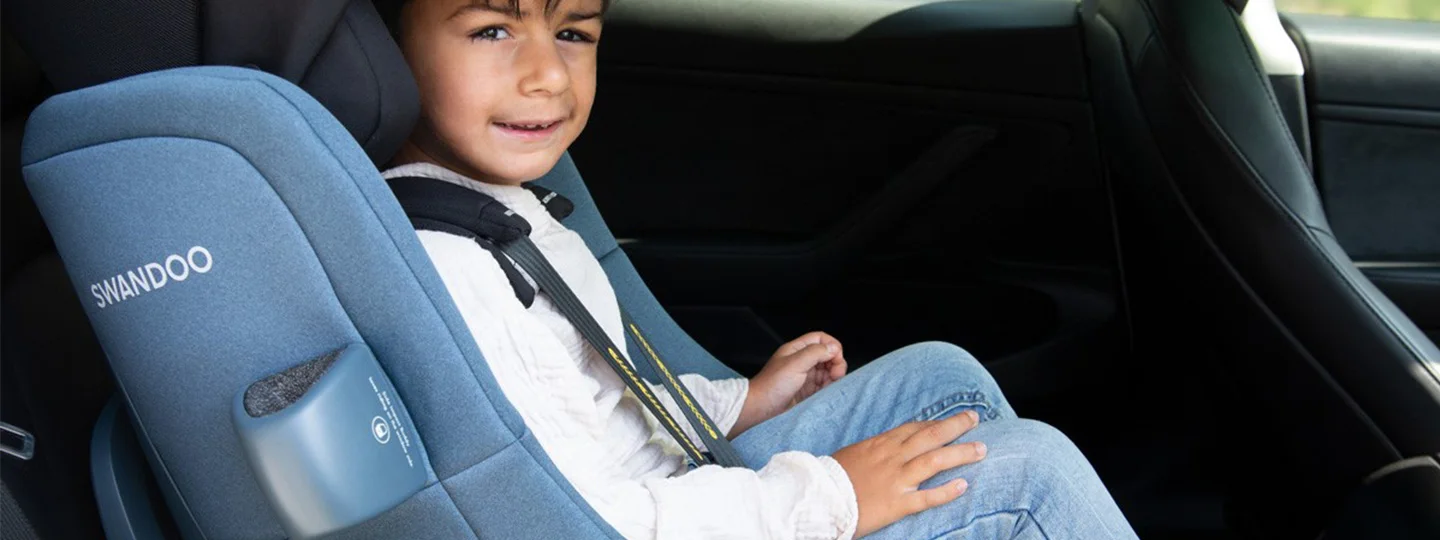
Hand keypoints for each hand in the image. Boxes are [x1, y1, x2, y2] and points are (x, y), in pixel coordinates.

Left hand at [731, 332, 846, 436]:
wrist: (761, 409)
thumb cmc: (772, 385)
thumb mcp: (795, 364)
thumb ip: (815, 353)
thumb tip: (834, 348)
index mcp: (797, 349)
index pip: (820, 339)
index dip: (832, 345)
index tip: (836, 357)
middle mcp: (802, 360)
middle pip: (827, 355)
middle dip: (836, 362)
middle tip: (836, 374)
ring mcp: (805, 376)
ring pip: (828, 370)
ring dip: (834, 376)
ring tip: (832, 384)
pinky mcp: (808, 390)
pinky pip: (824, 385)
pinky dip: (830, 386)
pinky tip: (829, 391)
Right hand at [832, 411, 986, 536]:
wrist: (818, 497)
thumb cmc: (830, 478)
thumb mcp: (851, 456)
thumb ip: (871, 452)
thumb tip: (883, 449)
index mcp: (879, 445)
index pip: (913, 428)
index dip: (934, 423)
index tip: (950, 420)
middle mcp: (892, 457)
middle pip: (930, 436)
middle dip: (955, 426)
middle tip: (974, 418)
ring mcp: (896, 479)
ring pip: (935, 461)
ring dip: (960, 453)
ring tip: (981, 449)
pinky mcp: (897, 503)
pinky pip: (927, 497)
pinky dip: (946, 491)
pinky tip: (964, 486)